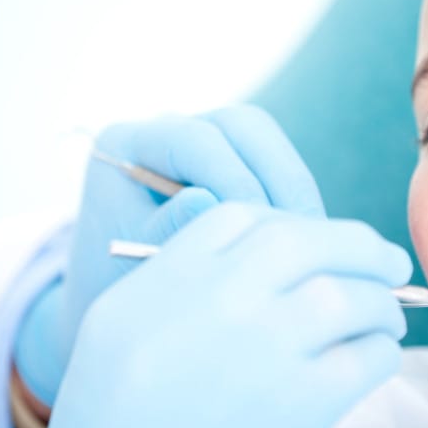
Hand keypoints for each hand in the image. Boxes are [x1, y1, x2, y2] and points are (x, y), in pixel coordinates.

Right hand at [2, 202, 411, 427]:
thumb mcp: (115, 330)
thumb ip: (174, 278)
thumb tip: (255, 253)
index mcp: (162, 280)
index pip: (242, 217)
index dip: (290, 224)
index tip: (315, 244)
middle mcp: (213, 301)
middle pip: (304, 240)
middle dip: (358, 245)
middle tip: (386, 262)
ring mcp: (259, 349)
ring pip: (347, 293)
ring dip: (379, 301)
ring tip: (386, 317)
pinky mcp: (298, 406)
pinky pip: (365, 356)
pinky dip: (382, 351)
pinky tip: (374, 358)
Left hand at [14, 105, 324, 406]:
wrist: (114, 300)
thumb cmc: (114, 285)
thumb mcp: (130, 265)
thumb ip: (165, 232)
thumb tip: (207, 202)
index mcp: (129, 144)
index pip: (194, 140)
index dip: (235, 180)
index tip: (261, 235)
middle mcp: (171, 131)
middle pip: (244, 126)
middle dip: (281, 177)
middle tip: (305, 234)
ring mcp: (207, 146)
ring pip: (270, 146)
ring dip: (296, 190)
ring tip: (313, 244)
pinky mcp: (236, 166)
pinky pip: (278, 172)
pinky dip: (294, 203)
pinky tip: (307, 248)